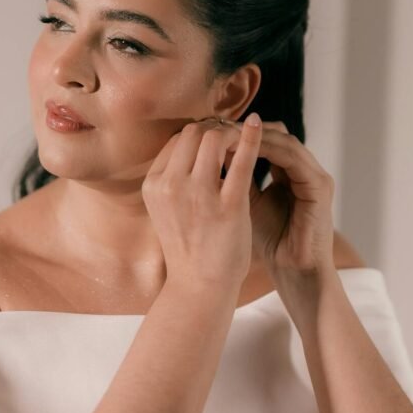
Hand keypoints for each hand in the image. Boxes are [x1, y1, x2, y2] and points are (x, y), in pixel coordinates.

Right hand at [141, 116, 263, 289]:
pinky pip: (242, 159)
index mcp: (154, 185)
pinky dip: (251, 137)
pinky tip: (258, 125)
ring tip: (244, 136)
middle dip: (215, 129)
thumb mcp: (166, 209)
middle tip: (232, 135)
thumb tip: (191, 145)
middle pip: (195, 133)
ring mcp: (199, 195)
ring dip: (231, 133)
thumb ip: (174, 178)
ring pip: (215, 138)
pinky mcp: (229, 206)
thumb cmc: (189, 247)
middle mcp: (171, 185)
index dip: (199, 134)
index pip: (177, 140)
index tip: (216, 139)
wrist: (199, 287)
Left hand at [210, 118, 336, 280]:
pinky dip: (269, 149)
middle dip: (243, 129)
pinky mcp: (320, 185)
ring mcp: (314, 174)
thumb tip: (203, 155)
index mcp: (287, 171)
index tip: (207, 131)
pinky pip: (293, 157)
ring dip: (254, 135)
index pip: (263, 139)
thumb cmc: (268, 241)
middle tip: (215, 126)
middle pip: (274, 132)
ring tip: (227, 135)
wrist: (294, 271)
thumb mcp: (243, 204)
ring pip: (283, 139)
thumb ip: (232, 178)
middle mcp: (303, 168)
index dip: (235, 133)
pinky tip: (245, 149)